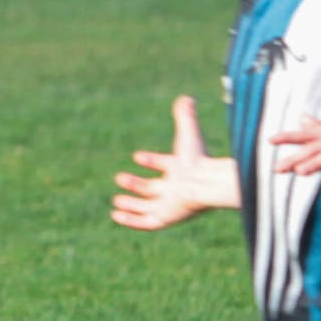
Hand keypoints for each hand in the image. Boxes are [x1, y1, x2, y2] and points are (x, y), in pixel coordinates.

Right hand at [112, 96, 218, 230]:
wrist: (204, 182)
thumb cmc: (197, 160)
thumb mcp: (187, 135)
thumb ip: (185, 117)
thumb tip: (186, 97)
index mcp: (180, 172)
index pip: (164, 166)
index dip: (151, 160)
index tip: (138, 156)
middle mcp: (174, 190)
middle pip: (152, 189)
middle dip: (135, 185)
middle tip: (120, 178)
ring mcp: (169, 206)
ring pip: (147, 207)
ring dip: (131, 205)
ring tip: (116, 201)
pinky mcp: (165, 219)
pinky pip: (145, 223)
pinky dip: (130, 220)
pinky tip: (116, 216)